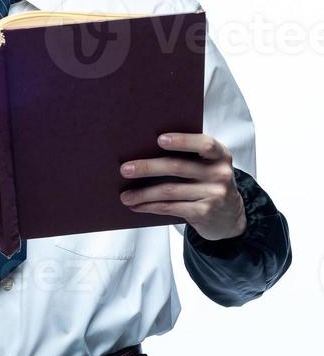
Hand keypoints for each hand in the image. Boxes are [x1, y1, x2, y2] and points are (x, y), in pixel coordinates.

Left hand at [119, 133, 246, 241]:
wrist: (229, 216)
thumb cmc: (209, 182)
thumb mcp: (208, 165)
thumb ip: (189, 156)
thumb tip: (143, 150)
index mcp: (220, 154)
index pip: (204, 144)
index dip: (182, 141)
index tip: (159, 139)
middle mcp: (220, 173)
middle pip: (178, 167)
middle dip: (148, 167)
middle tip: (125, 169)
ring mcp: (214, 194)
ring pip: (170, 190)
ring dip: (143, 193)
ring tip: (125, 195)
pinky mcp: (204, 213)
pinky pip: (171, 207)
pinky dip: (150, 206)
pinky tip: (137, 206)